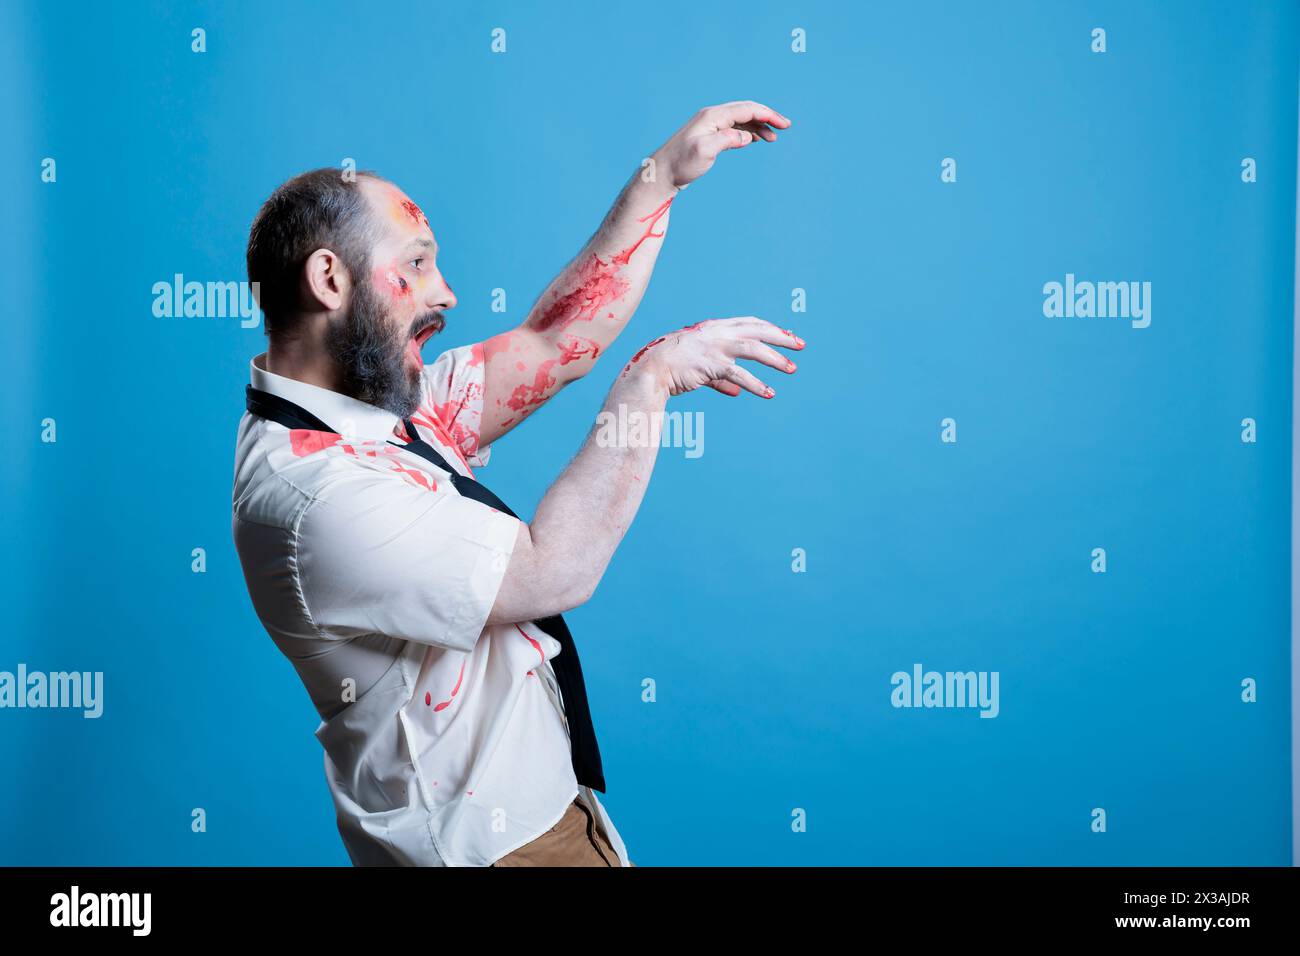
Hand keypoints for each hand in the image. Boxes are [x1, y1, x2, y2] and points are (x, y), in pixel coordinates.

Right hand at [623, 317, 804, 397]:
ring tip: (791, 369)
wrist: (651, 369)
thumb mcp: (698, 365)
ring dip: (775, 358)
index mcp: (714, 327)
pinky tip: (769, 393)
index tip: (786, 334)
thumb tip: (737, 392)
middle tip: (800, 345)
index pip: (749, 323)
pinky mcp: (712, 365)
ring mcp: (715, 347)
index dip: (769, 328)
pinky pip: (740, 375)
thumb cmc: (671, 367)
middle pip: (757, 330)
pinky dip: (756, 384)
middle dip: (781, 337)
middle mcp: (717, 333)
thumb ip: (720, 378)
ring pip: (754, 349)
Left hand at [654, 101, 791, 188]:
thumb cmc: (680, 164)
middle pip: (746, 110)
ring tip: (772, 137)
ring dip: (758, 126)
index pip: (746, 109)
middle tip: (785, 127)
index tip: (784, 124)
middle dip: (766, 117)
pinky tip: (754, 138)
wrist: (661, 174)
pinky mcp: (708, 137)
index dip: (768, 114)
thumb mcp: (705, 152)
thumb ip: (727, 140)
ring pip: (740, 120)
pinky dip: (747, 131)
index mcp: (713, 116)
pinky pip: (733, 128)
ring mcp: (710, 126)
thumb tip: (746, 136)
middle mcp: (712, 117)